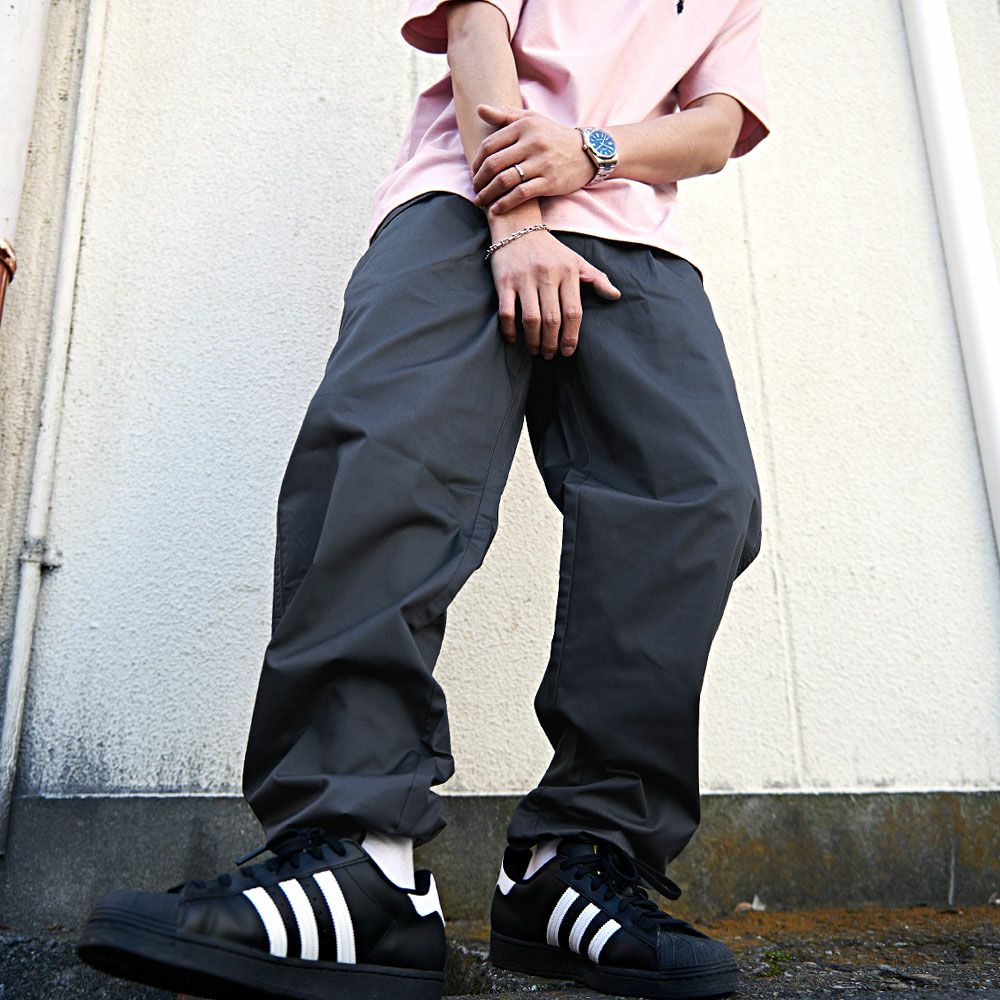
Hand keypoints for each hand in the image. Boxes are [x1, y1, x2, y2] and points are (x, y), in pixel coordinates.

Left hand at [471, 105, 596, 214]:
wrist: (588, 152)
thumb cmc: (554, 136)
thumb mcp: (532, 119)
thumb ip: (505, 115)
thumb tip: (479, 109)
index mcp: (524, 126)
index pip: (490, 145)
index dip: (476, 161)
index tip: (474, 173)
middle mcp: (532, 143)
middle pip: (494, 164)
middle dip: (479, 180)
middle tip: (475, 189)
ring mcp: (541, 163)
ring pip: (505, 180)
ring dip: (488, 194)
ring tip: (481, 201)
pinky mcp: (549, 182)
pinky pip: (521, 194)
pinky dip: (505, 203)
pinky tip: (496, 209)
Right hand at [489, 227, 620, 358]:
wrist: (517, 228)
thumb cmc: (550, 251)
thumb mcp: (576, 261)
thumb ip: (597, 278)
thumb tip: (616, 296)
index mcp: (567, 272)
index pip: (573, 311)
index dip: (571, 336)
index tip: (568, 352)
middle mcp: (547, 275)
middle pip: (552, 319)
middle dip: (552, 343)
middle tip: (551, 355)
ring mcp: (524, 278)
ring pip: (531, 319)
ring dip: (534, 340)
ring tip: (536, 351)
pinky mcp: (504, 281)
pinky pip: (506, 311)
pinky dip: (509, 329)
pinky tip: (513, 340)